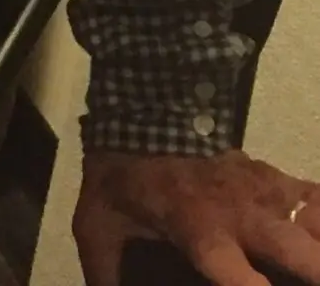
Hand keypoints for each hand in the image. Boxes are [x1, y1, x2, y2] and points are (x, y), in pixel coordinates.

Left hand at [75, 149, 319, 285]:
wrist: (131, 124)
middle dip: (314, 271)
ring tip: (315, 259)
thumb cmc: (119, 190)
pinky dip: (319, 217)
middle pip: (296, 250)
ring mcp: (261, 191)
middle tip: (311, 281)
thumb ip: (106, 277)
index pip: (240, 278)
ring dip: (318, 242)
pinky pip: (314, 197)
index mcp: (199, 231)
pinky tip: (316, 232)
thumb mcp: (97, 234)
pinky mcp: (273, 176)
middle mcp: (240, 213)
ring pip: (313, 219)